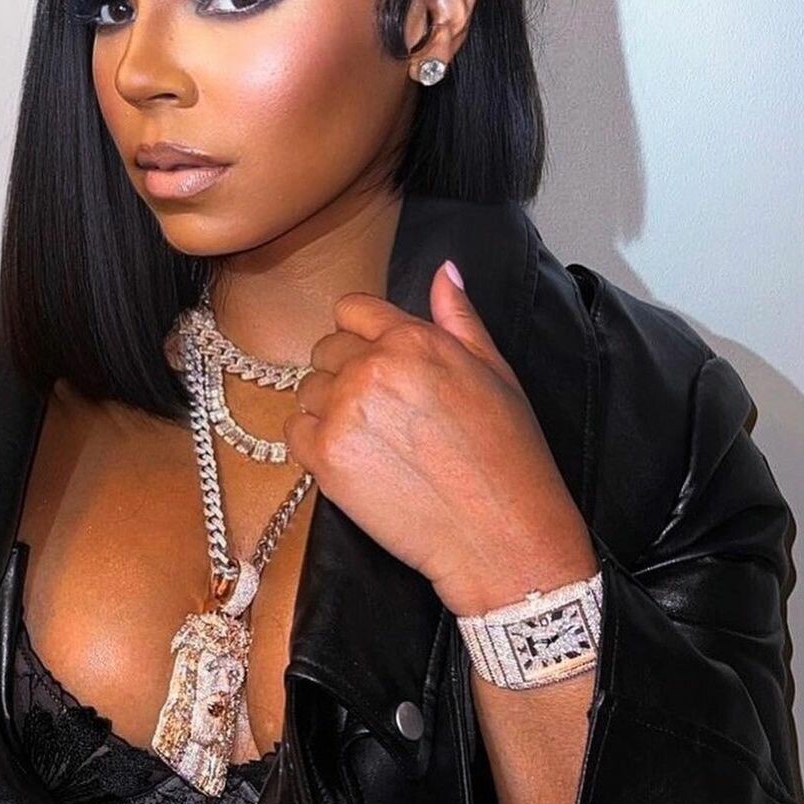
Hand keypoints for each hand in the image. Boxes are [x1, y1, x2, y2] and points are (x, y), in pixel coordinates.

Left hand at [282, 260, 597, 616]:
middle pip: (326, 349)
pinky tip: (357, 462)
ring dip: (331, 410)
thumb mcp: (496, 372)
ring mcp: (344, 412)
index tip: (379, 364)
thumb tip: (444, 269)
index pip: (352, 309)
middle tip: (385, 414)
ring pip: (308, 390)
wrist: (501, 534)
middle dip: (347, 374)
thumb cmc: (507, 456)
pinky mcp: (325, 458)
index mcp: (413, 340)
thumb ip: (459, 317)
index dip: (362, 335)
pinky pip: (295, 432)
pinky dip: (315, 445)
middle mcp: (372, 368)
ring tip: (376, 443)